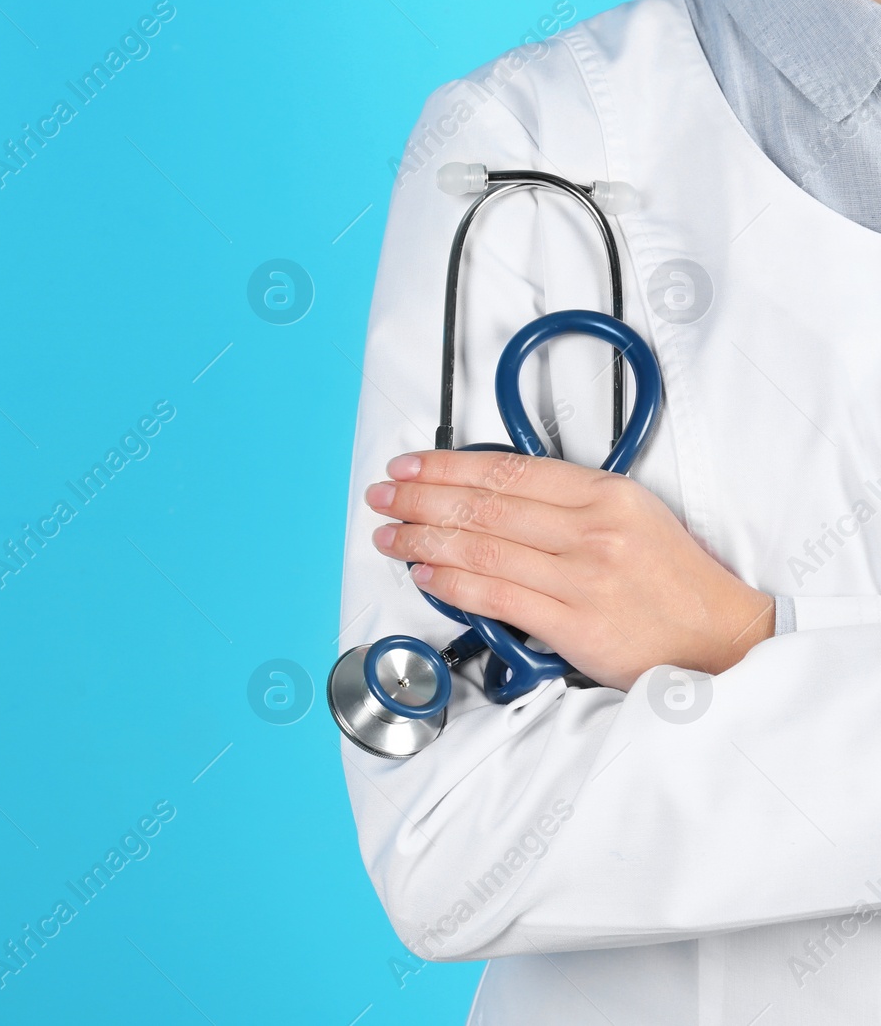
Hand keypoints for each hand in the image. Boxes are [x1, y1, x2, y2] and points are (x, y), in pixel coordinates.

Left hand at [364, 450, 773, 689]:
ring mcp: (584, 577)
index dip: (449, 465)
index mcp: (607, 495)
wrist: (721, 640)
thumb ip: (567, 505)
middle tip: (384, 496)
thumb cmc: (672, 583)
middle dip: (422, 497)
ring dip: (423, 538)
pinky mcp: (575, 624)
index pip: (508, 470)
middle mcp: (593, 530)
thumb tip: (490, 497)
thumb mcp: (632, 518)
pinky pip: (496, 596)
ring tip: (390, 535)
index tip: (411, 464)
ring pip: (482, 548)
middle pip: (485, 504)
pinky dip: (451, 582)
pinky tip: (424, 573)